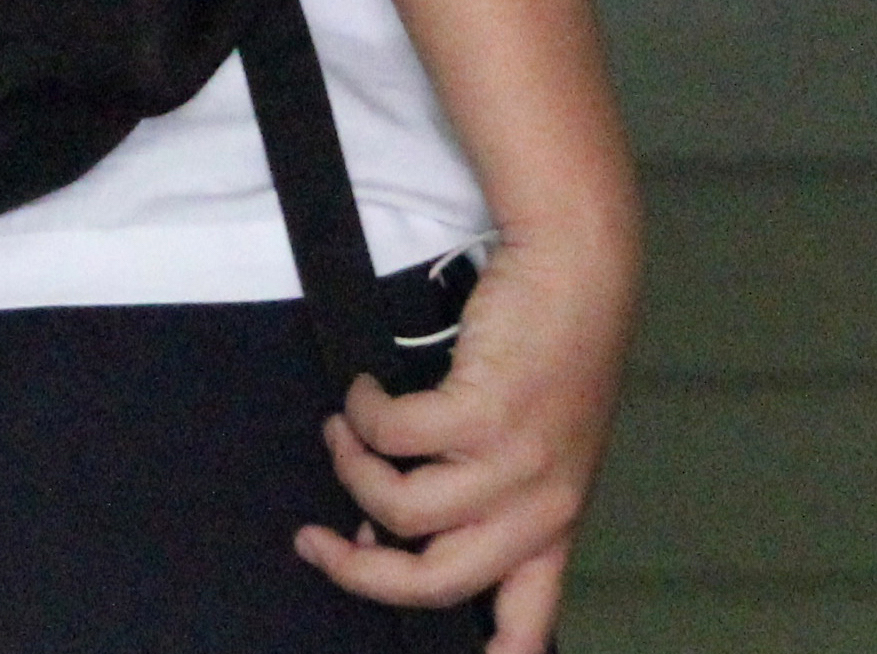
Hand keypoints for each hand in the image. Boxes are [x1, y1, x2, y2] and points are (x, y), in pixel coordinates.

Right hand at [295, 227, 636, 653]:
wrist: (576, 273)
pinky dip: (362, 413)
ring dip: (352, 467)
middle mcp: (540, 506)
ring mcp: (517, 463)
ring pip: (400, 509)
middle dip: (357, 571)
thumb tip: (374, 528)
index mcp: (553, 524)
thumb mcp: (529, 441)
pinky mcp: (487, 414)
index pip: (527, 620)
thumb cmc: (548, 350)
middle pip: (434, 581)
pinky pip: (391, 437)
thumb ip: (470, 491)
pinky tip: (365, 391)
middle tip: (316, 541)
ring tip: (344, 431)